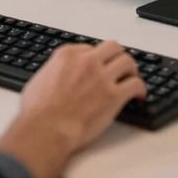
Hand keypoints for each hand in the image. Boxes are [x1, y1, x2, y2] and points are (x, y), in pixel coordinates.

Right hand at [0, 41, 145, 177]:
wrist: (46, 130)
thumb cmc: (37, 112)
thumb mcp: (39, 80)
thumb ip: (52, 72)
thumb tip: (56, 77)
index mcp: (68, 55)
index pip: (89, 48)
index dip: (95, 59)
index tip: (98, 67)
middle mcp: (87, 61)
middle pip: (112, 47)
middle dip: (117, 56)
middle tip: (119, 66)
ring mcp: (102, 77)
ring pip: (127, 61)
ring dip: (131, 69)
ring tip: (131, 78)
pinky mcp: (114, 95)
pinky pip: (135, 84)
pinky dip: (140, 89)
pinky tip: (139, 96)